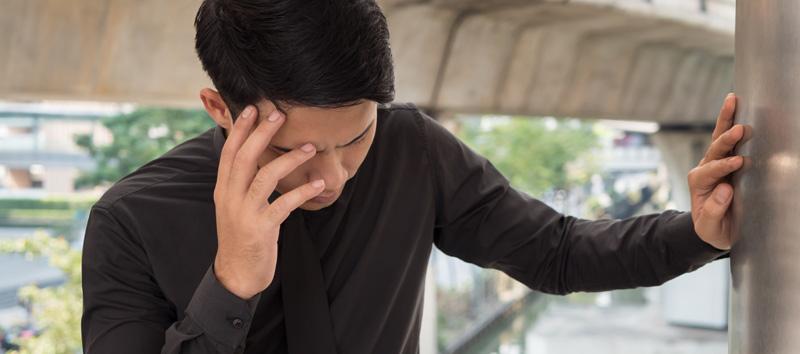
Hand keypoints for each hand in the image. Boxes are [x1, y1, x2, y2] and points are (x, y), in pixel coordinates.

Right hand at [213, 104, 324, 298]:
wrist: (236, 274)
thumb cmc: (242, 237)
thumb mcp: (235, 207)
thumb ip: (242, 183)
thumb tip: (255, 159)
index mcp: (223, 190)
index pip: (229, 153)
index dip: (240, 129)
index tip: (252, 109)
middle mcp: (230, 198)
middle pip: (245, 158)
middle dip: (262, 134)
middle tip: (279, 115)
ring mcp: (244, 213)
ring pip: (265, 178)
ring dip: (289, 160)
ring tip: (310, 147)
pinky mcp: (261, 229)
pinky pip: (284, 205)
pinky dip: (302, 192)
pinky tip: (318, 184)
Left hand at [688, 93, 744, 250]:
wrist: (714, 228)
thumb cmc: (713, 229)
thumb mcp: (710, 228)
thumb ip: (712, 211)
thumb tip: (724, 189)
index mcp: (698, 184)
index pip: (709, 172)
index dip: (723, 167)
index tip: (739, 163)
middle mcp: (705, 169)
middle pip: (713, 150)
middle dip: (726, 139)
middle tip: (740, 129)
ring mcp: (715, 162)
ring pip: (719, 138)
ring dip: (726, 120)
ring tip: (732, 100)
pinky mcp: (727, 160)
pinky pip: (728, 139)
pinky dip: (731, 121)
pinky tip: (737, 104)